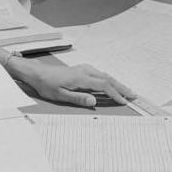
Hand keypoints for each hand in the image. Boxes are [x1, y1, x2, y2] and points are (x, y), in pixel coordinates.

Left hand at [21, 61, 135, 106]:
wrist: (38, 73)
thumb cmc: (48, 85)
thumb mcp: (60, 95)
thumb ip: (78, 98)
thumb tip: (94, 101)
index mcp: (81, 78)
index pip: (103, 86)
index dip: (115, 94)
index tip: (124, 101)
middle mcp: (84, 71)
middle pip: (108, 78)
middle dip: (121, 87)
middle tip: (133, 95)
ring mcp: (83, 69)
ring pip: (105, 75)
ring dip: (117, 83)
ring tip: (126, 91)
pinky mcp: (81, 69)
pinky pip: (99, 74)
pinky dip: (109, 79)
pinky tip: (111, 84)